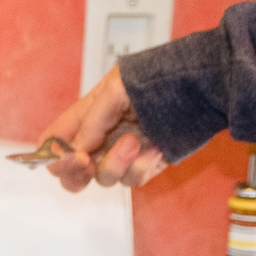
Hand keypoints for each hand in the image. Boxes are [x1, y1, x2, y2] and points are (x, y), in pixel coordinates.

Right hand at [33, 66, 169, 191]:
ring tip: (136, 140)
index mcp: (86, 115)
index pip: (53, 141)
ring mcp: (122, 154)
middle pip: (70, 172)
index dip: (52, 153)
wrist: (203, 86)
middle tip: (86, 161)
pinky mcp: (145, 165)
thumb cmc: (160, 76)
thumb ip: (92, 120)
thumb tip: (78, 148)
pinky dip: (143, 166)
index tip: (70, 154)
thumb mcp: (116, 88)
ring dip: (116, 162)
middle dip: (74, 172)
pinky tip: (156, 147)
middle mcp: (100, 138)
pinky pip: (133, 179)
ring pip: (103, 179)